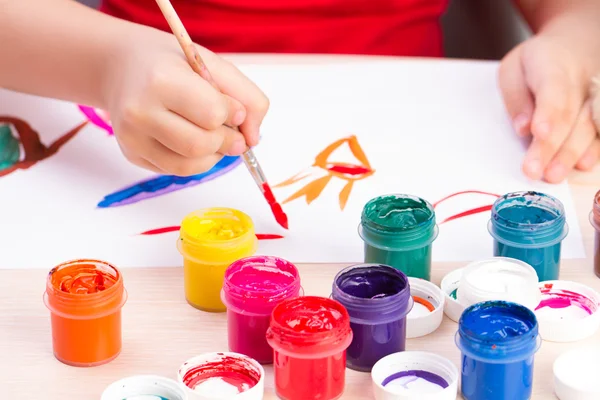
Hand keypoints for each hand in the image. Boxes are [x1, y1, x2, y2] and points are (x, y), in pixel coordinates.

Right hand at [104, 27, 268, 175]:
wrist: (118, 66)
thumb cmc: (170, 63)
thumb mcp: (212, 64)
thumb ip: (246, 96)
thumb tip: (253, 139)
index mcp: (160, 79)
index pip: (212, 114)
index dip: (232, 114)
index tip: (233, 109)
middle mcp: (139, 111)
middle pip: (201, 145)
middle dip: (227, 141)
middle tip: (232, 131)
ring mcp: (132, 137)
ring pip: (191, 165)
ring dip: (215, 155)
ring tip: (214, 135)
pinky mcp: (132, 155)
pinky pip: (177, 170)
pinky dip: (197, 161)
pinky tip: (195, 141)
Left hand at [498, 34, 599, 182]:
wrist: (578, 41)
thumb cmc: (537, 60)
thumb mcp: (514, 69)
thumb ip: (516, 98)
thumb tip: (522, 129)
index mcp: (553, 64)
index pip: (553, 90)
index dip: (547, 113)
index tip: (538, 133)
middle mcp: (582, 79)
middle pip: (568, 115)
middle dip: (551, 146)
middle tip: (534, 171)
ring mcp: (598, 94)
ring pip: (588, 125)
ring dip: (571, 153)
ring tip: (553, 175)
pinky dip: (595, 148)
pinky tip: (584, 165)